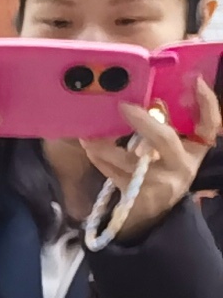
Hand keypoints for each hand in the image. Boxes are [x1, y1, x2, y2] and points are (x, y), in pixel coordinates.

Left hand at [54, 78, 220, 245]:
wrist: (153, 216)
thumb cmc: (161, 173)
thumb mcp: (172, 153)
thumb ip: (164, 129)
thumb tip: (148, 98)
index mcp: (195, 152)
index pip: (209, 125)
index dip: (207, 103)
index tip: (196, 81)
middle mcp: (181, 166)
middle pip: (164, 139)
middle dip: (141, 121)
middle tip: (123, 106)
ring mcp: (159, 183)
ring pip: (129, 160)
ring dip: (105, 144)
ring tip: (88, 132)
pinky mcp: (137, 197)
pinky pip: (114, 174)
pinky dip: (100, 158)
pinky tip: (90, 146)